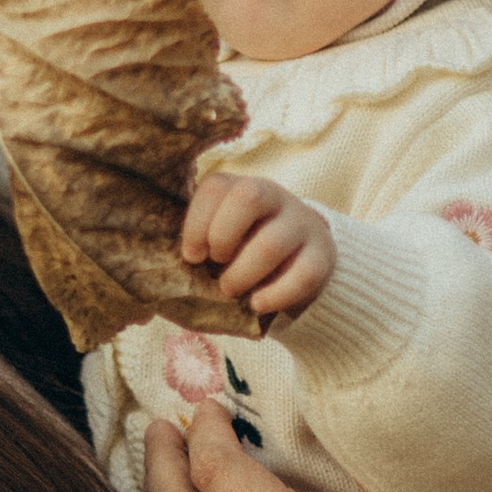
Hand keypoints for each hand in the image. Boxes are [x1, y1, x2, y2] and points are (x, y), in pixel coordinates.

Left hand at [182, 172, 335, 320]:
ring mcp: (302, 224)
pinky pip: (302, 275)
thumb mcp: (224, 237)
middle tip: (216, 265)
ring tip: (231, 290)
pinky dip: (276, 295)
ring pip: (272, 243)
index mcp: (243, 188)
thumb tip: (169, 275)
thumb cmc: (246, 251)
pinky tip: (258, 304)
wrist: (300, 260)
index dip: (197, 222)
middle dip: (223, 237)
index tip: (192, 256)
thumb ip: (201, 245)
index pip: (216, 187)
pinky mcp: (322, 256)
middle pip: (249, 197)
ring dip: (243, 274)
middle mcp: (275, 197)